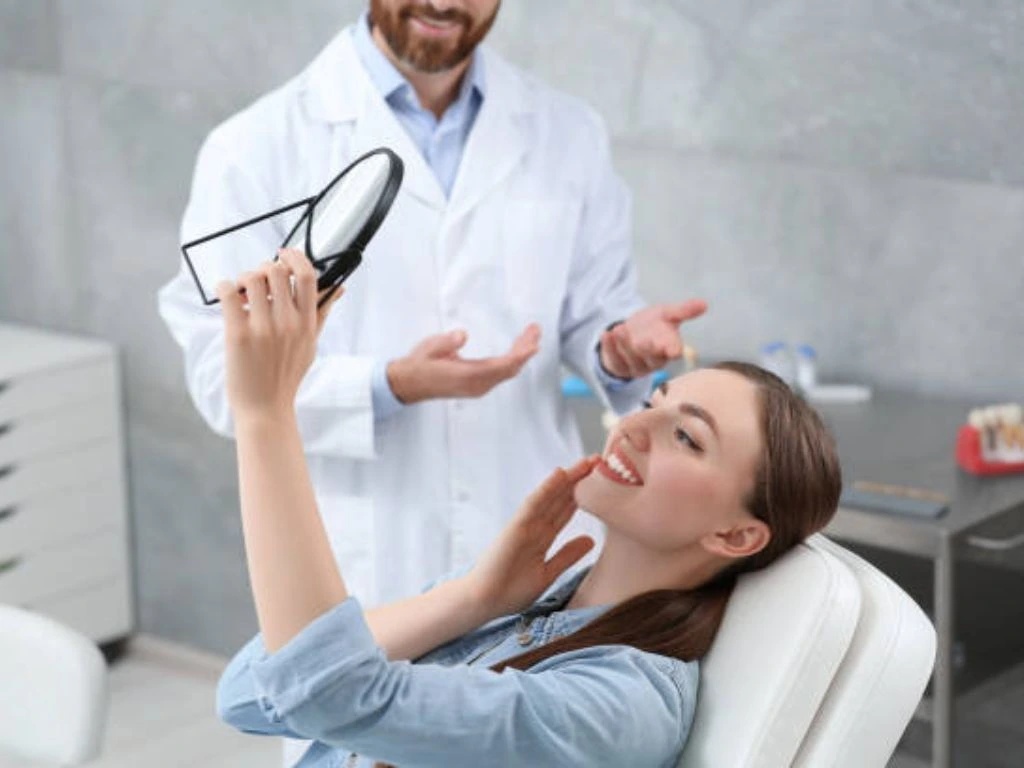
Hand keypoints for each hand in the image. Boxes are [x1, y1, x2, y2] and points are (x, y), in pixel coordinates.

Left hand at [216, 249, 342, 418]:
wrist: (265, 409)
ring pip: (253, 277)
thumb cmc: (286, 376)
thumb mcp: (311, 344)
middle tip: (257, 281)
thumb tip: (339, 289)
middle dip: (264, 268)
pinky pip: (229, 292)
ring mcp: (264, 329)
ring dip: (244, 277)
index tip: (284, 253)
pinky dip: (225, 287)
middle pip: (277, 271)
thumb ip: (321, 314)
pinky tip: (227, 296)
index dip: (295, 257)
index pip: (307, 276)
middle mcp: (288, 323)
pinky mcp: (238, 335)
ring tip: (242, 291)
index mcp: (307, 323)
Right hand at [386, 324, 540, 403]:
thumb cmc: (419, 365)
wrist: (409, 384)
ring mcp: (478, 387)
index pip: (502, 366)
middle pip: (510, 368)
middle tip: (535, 330)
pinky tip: (516, 349)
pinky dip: (512, 361)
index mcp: (468, 376)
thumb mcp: (430, 348)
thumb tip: (461, 335)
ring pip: (507, 372)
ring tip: (529, 335)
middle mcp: (477, 385)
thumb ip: (446, 342)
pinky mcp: (477, 386)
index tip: (533, 343)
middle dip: (525, 350)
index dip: (520, 355)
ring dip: (520, 354)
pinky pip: (501, 374)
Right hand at [463, 456, 599, 619]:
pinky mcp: (515, 527)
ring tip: (587, 462)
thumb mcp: (548, 573)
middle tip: (600, 460)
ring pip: (550, 496)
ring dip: (568, 478)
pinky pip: (533, 504)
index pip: (565, 510)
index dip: (583, 495)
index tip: (602, 481)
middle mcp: (535, 526)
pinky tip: (560, 475)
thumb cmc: (510, 591)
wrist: (484, 602)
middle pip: (560, 498)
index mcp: (542, 537)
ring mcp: (525, 525)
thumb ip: (567, 555)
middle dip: (579, 480)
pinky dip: (546, 489)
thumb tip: (590, 540)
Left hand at [598, 299, 707, 379]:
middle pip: (652, 359)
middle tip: (641, 341)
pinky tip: (606, 333)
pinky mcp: (620, 366)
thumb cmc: (654, 326)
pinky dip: (609, 346)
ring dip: (624, 345)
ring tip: (619, 328)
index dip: (673, 351)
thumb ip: (683, 311)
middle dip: (647, 350)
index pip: (673, 353)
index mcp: (669, 350)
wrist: (632, 334)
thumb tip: (704, 303)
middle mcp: (654, 360)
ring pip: (632, 359)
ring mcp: (636, 365)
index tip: (673, 349)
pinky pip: (614, 359)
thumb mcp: (667, 315)